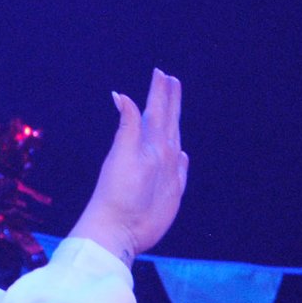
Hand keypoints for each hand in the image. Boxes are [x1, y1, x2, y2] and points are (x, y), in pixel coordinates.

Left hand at [68, 70, 185, 264]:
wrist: (119, 228)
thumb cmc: (118, 193)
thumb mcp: (124, 155)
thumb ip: (128, 127)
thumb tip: (120, 95)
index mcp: (146, 144)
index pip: (155, 112)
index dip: (159, 93)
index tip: (161, 74)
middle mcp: (156, 155)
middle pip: (166, 122)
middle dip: (169, 101)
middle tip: (172, 80)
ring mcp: (164, 174)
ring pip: (174, 142)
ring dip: (175, 125)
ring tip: (176, 109)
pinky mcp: (171, 193)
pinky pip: (180, 172)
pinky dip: (183, 161)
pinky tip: (182, 153)